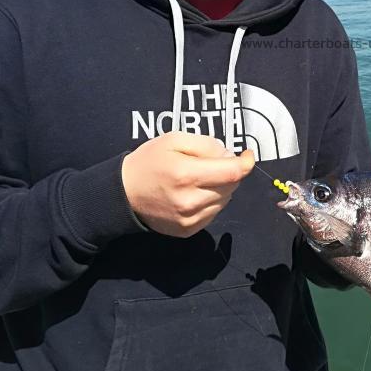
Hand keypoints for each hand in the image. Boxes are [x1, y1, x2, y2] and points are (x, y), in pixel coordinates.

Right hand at [121, 132, 254, 237]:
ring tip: (200, 178)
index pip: (233, 172)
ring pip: (225, 200)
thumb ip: (206, 144)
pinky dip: (211, 201)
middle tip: (212, 163)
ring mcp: (189, 219)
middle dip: (229, 172)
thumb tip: (230, 155)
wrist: (123, 193)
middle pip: (232, 186)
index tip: (247, 154)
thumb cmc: (149, 162)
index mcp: (187, 175)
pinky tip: (195, 193)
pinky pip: (214, 213)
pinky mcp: (187, 230)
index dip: (246, 163)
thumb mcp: (174, 139)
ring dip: (221, 187)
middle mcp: (190, 201)